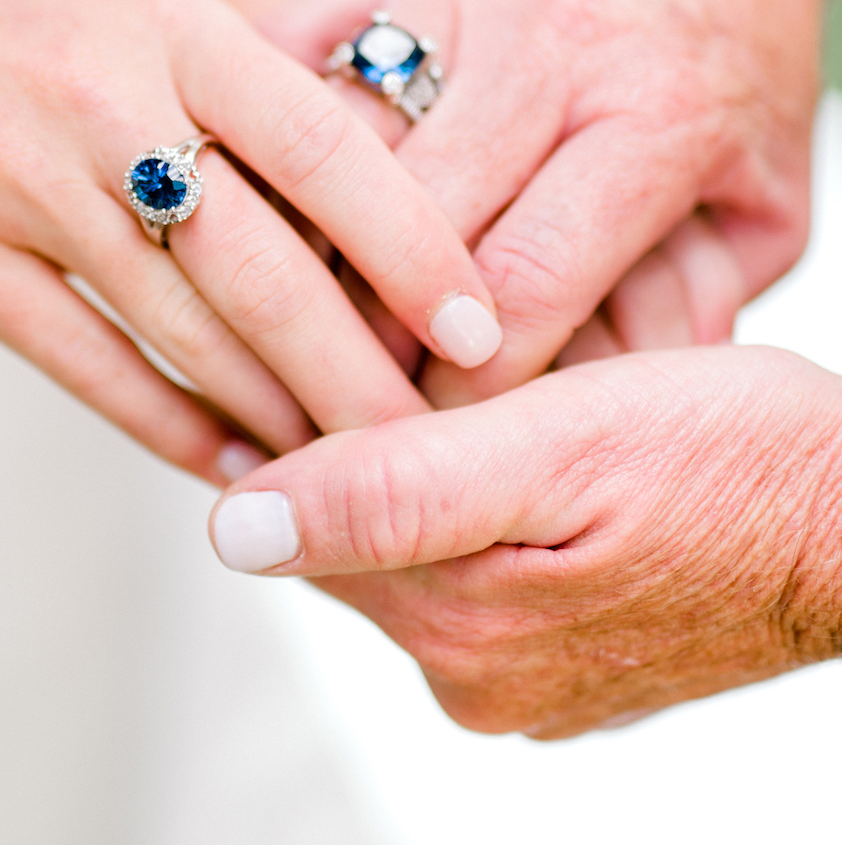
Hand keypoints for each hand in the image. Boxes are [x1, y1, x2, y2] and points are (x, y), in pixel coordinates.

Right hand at [0, 0, 501, 481]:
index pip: (326, 144)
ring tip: (348, 464)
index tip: (484, 321)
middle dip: (361, 367)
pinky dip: (163, 422)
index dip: (415, 243)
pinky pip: (83, 360)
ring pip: (184, 328)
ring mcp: (20, 183)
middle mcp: (104, 100)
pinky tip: (223, 462)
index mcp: (165, 19)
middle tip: (434, 435)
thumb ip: (219, 75)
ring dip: (274, 410)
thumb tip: (331, 182)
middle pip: (266, 265)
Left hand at [208, 344, 841, 735]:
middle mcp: (484, 669)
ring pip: (418, 529)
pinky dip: (464, 475)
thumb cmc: (737, 462)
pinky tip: (473, 406)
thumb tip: (234, 530)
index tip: (270, 307)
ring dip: (403, 444)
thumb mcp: (559, 452)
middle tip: (324, 303)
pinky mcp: (576, 636)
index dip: (283, 403)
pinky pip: (479, 545)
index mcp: (463, 630)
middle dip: (343, 420)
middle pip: (360, 527)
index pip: (308, 517)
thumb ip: (395, 494)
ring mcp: (533, 661)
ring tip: (392, 339)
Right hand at [267, 0, 825, 397]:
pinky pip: (290, 54)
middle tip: (347, 402)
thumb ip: (697, 308)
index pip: (530, 279)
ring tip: (287, 326)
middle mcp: (548, 42)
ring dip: (302, 248)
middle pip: (416, 220)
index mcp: (655, 112)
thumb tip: (596, 415)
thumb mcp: (766, 197)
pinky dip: (260, 137)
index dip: (468, 384)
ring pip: (333, 146)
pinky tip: (257, 209)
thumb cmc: (730, 58)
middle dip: (371, 333)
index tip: (438, 435)